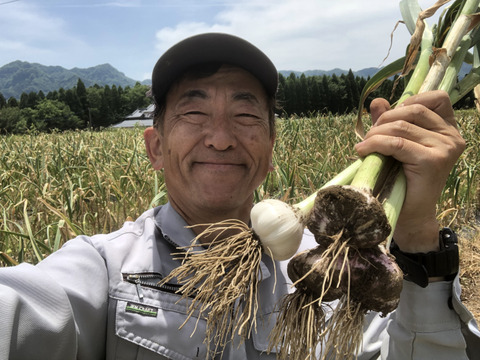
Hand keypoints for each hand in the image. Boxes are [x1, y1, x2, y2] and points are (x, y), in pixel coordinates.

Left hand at [355, 90, 464, 252]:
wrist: (409, 214)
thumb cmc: (402, 179)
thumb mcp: (396, 143)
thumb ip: (390, 121)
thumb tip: (378, 101)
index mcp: (449, 129)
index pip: (437, 98)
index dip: (409, 101)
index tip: (389, 117)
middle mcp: (452, 136)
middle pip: (413, 110)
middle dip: (385, 120)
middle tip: (370, 136)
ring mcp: (446, 148)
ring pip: (402, 126)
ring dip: (376, 134)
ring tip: (365, 146)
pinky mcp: (432, 161)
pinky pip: (396, 143)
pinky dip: (375, 144)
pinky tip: (363, 151)